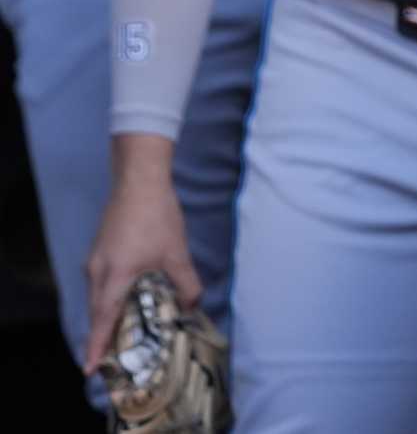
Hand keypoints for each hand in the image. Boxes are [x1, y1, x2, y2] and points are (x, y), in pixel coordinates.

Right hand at [84, 161, 199, 371]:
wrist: (139, 181)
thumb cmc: (157, 217)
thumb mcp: (177, 253)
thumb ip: (186, 283)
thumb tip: (191, 306)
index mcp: (114, 276)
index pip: (102, 320)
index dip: (97, 345)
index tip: (90, 368)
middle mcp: (98, 272)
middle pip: (97, 312)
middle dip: (101, 336)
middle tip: (109, 359)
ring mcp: (96, 260)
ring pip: (98, 297)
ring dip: (106, 316)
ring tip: (119, 335)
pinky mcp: (101, 250)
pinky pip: (100, 283)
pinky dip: (109, 298)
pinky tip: (124, 300)